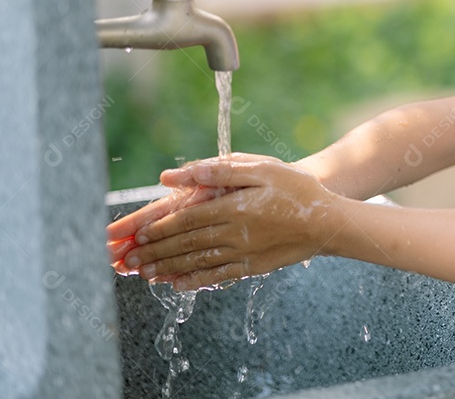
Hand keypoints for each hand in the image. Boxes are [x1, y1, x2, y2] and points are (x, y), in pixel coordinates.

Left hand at [115, 153, 334, 289]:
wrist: (328, 221)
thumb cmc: (296, 188)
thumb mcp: (262, 169)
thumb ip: (219, 171)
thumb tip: (177, 175)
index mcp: (234, 207)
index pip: (186, 220)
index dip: (158, 228)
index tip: (134, 235)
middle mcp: (234, 234)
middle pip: (185, 244)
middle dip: (153, 252)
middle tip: (126, 261)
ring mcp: (243, 254)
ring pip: (196, 263)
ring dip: (166, 268)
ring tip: (142, 273)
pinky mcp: (252, 268)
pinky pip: (217, 277)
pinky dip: (194, 281)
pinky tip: (176, 285)